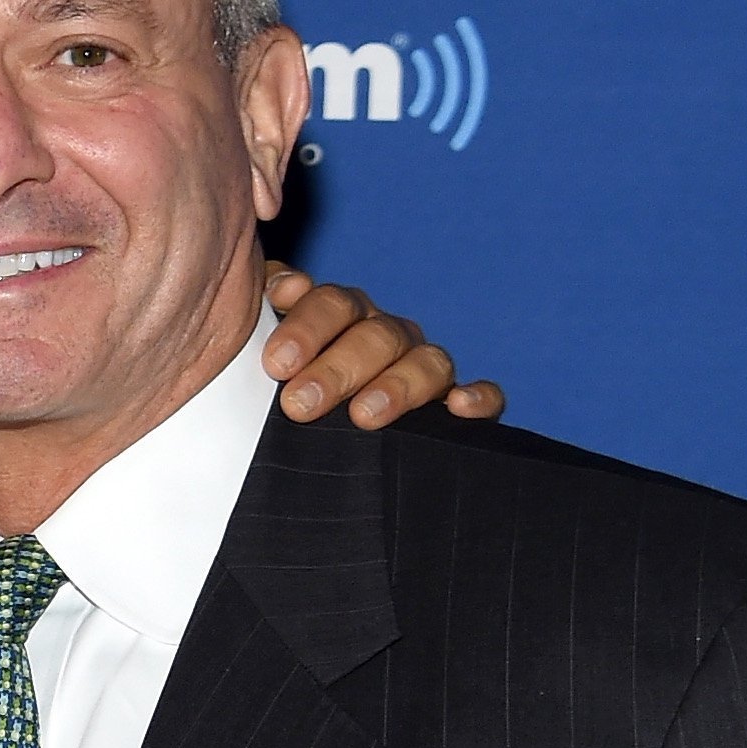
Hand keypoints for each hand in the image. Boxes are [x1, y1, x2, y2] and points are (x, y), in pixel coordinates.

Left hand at [262, 271, 503, 429]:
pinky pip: (482, 396)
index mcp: (341, 319)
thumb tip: (279, 286)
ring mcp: (421, 370)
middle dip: (337, 368)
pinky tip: (459, 408)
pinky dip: (478, 398)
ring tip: (363, 415)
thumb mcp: (264, 358)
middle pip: (375, 336)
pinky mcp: (454, 407)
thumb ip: (264, 317)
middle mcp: (384, 338)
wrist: (317, 462)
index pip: (332, 305)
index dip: (306, 326)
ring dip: (396, 385)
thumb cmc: (282, 397)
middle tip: (299, 404)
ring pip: (426, 361)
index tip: (276, 363)